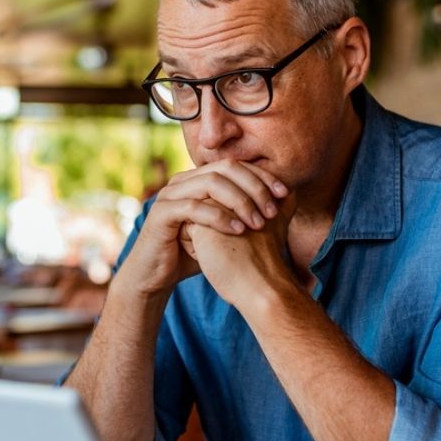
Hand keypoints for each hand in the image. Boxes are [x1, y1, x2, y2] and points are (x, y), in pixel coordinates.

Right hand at [116, 160, 287, 299]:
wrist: (156, 275)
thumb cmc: (191, 253)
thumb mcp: (223, 230)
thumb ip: (245, 213)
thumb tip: (284, 203)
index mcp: (197, 179)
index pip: (235, 165)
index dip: (261, 176)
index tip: (285, 193)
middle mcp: (183, 180)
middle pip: (225, 168)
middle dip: (254, 186)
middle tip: (273, 209)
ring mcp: (170, 194)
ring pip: (211, 183)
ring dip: (239, 200)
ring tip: (258, 221)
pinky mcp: (161, 213)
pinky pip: (193, 207)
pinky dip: (219, 217)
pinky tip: (238, 231)